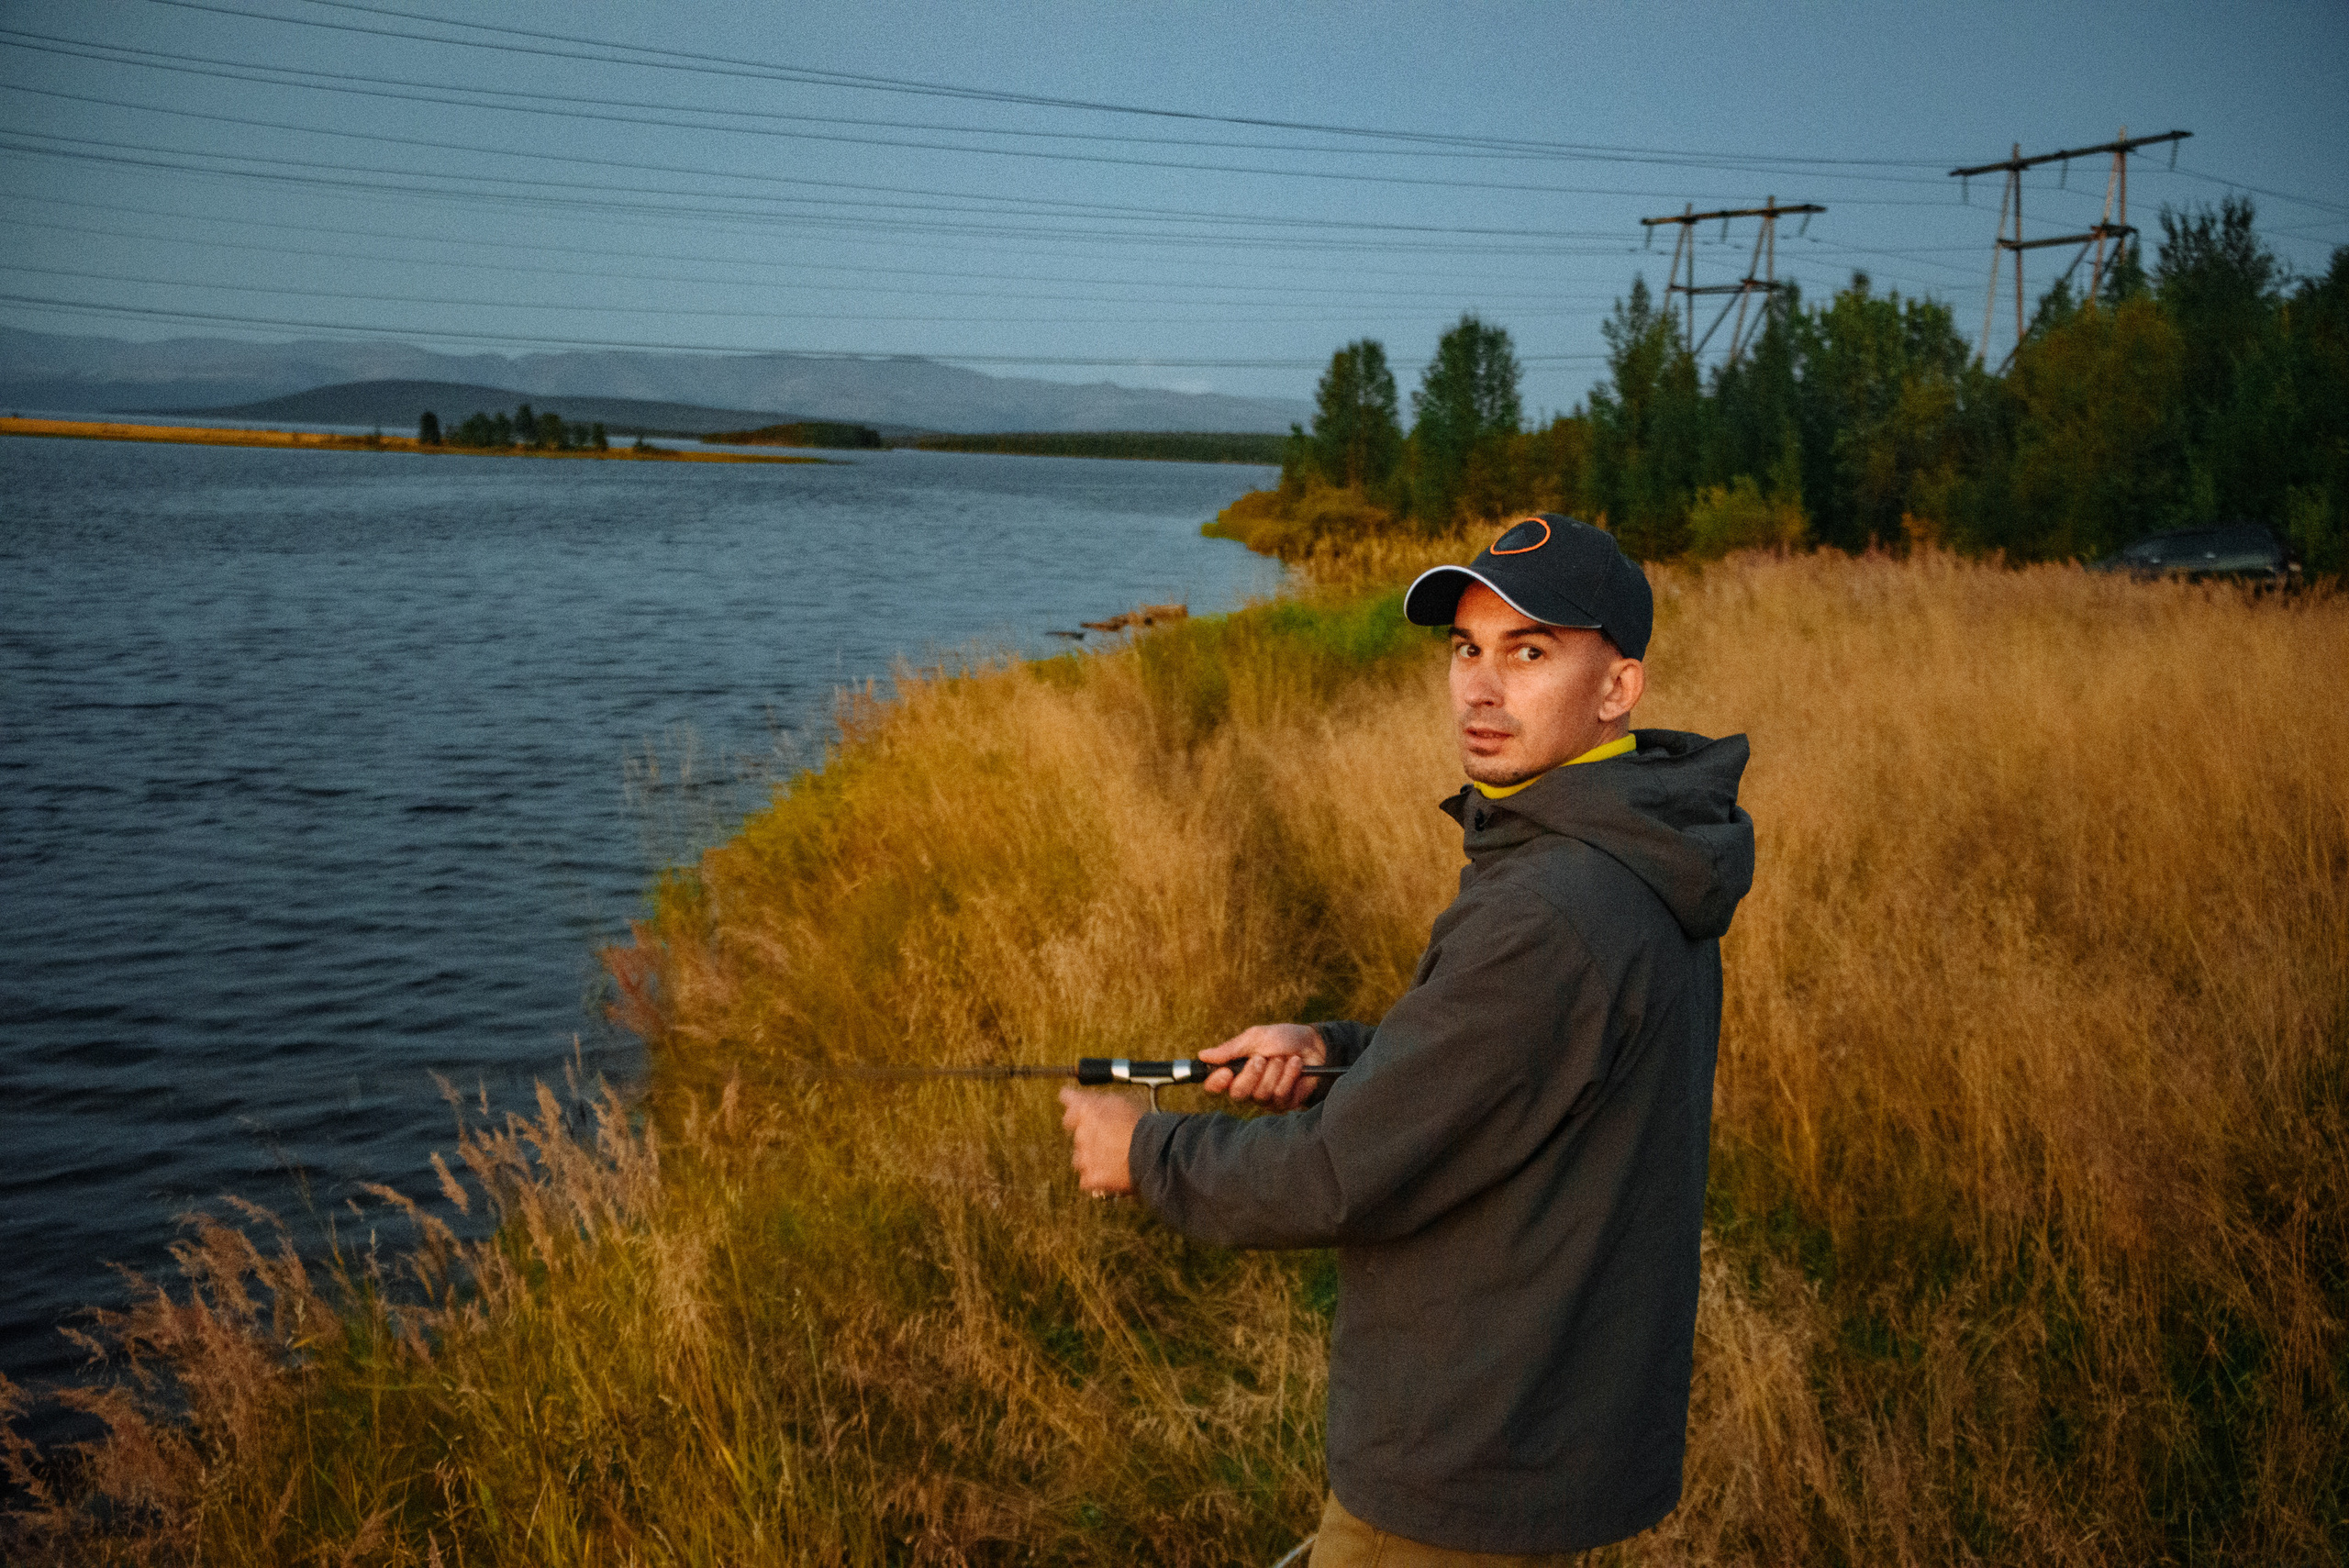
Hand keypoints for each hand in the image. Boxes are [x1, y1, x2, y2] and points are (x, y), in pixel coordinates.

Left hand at [1057, 1086, 1142, 1196]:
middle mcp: (1081, 1133)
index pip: (1067, 1099)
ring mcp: (1084, 1157)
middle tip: (1109, 1138)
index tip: (1076, 1106)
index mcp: (1086, 1110)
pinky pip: (1087, 1179)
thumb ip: (1099, 1100)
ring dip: (1092, 1158)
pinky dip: (1096, 1177)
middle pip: (1078, 1134)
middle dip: (1090, 1136)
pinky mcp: (1091, 1178)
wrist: (1152, 1153)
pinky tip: (1110, 1173)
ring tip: (1112, 1158)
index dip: (1073, 1103)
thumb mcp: (1122, 1101)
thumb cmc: (1141, 1126)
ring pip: (1080, 1158)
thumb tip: (1087, 1099)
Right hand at [1199, 1023, 1325, 1111]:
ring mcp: (1266, 1098)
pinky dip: (1289, 1075)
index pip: (1215, 1086)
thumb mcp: (1255, 1037)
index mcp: (1236, 1071)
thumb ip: (1231, 1049)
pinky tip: (1296, 1065)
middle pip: (1238, 1093)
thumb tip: (1202, 1055)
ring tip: (1283, 1058)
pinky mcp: (1285, 1103)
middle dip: (1252, 1074)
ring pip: (1262, 1094)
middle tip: (1263, 1058)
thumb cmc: (1283, 1039)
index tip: (1226, 1072)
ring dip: (1275, 1071)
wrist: (1313, 1045)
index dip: (1216, 1082)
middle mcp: (1248, 1087)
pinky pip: (1281, 1095)